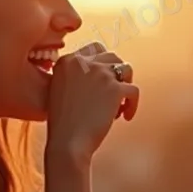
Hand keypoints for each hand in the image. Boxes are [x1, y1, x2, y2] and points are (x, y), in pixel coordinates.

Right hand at [46, 42, 139, 160]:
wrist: (67, 142)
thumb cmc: (63, 123)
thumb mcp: (58, 90)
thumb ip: (75, 76)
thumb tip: (102, 72)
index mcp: (67, 60)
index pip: (94, 49)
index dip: (103, 64)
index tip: (104, 81)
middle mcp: (83, 61)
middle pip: (112, 57)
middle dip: (116, 74)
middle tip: (114, 94)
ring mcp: (100, 73)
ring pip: (126, 69)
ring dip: (125, 85)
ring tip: (119, 104)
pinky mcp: (115, 88)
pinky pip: (134, 90)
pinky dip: (133, 104)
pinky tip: (126, 116)